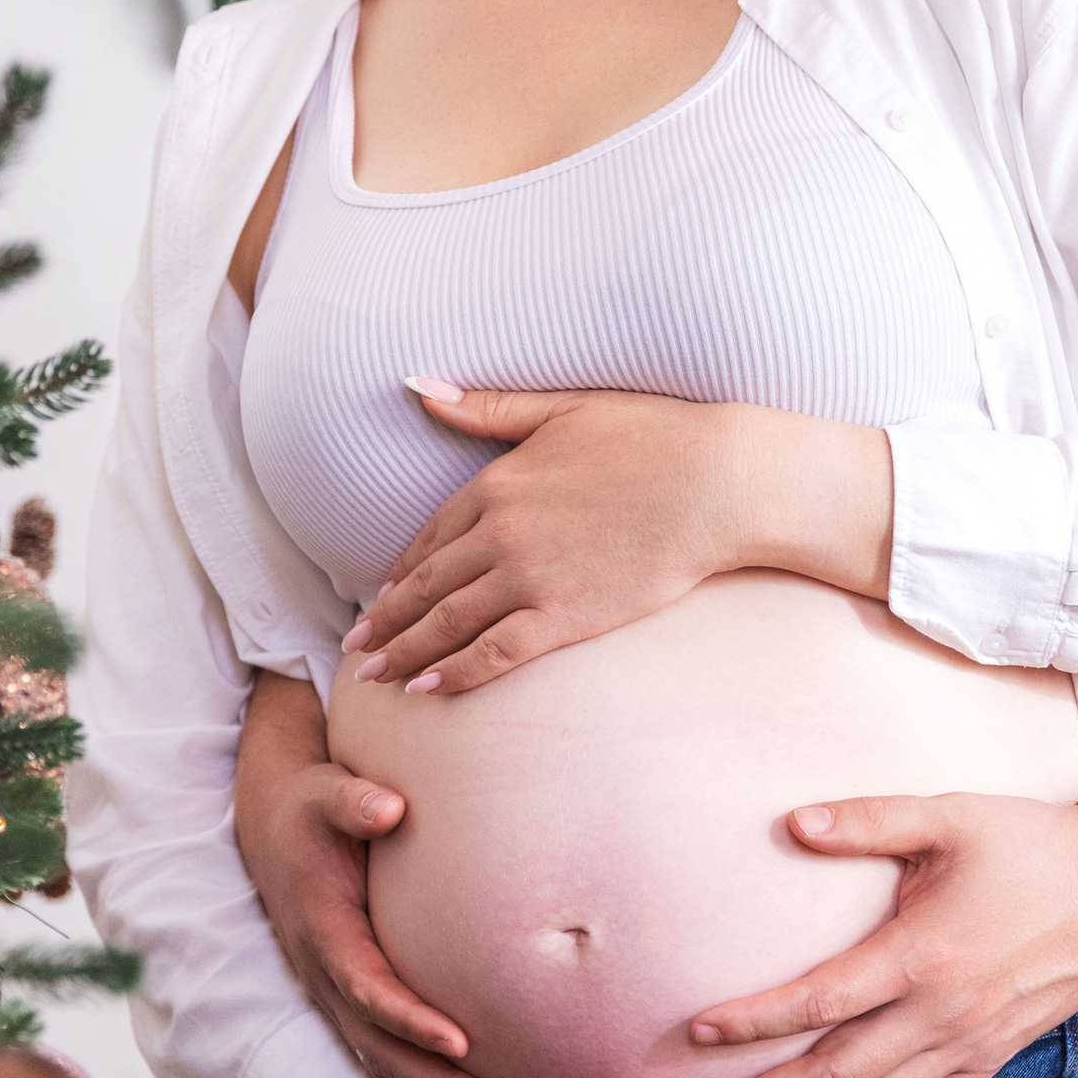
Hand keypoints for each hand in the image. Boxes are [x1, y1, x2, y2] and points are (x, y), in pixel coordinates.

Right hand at [233, 668, 499, 1077]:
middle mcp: (322, 973)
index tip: (461, 1041)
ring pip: (379, 1061)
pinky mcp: (345, 1000)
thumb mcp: (325, 791)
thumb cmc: (311, 805)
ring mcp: (330, 993)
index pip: (366, 986)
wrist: (271, 822)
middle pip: (376, 1044)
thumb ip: (353, 799)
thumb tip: (388, 807)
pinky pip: (382, 1055)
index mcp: (322, 929)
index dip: (409, 1018)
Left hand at [341, 384, 890, 697]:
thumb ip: (488, 408)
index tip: (381, 595)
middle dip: (387, 621)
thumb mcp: (562, 408)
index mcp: (497, 483)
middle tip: (358, 648)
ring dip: (407, 654)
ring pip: (448, 625)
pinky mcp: (563, 617)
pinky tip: (430, 691)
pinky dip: (454, 674)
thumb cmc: (653, 437)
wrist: (718, 483)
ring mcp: (529, 578)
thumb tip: (419, 386)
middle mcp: (500, 533)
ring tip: (378, 677)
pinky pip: (493, 654)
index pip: (431, 537)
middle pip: (426, 586)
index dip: (402, 571)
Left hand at [683, 792, 1077, 1077]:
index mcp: (919, 955)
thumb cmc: (1026, 844)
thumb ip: (866, 821)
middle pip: (836, 1077)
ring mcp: (970, 1044)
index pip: (816, 1003)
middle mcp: (941, 1013)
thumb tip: (791, 822)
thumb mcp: (946, 815)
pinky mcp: (994, 1057)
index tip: (699, 1034)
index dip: (753, 1022)